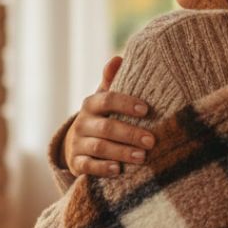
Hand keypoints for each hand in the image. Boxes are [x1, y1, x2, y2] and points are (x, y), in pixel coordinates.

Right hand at [63, 57, 155, 177]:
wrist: (75, 145)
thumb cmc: (100, 119)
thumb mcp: (104, 100)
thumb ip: (111, 82)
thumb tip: (118, 57)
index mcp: (91, 104)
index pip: (108, 99)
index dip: (126, 104)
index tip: (146, 110)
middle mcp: (82, 123)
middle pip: (106, 127)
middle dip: (130, 133)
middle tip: (152, 140)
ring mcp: (78, 143)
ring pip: (99, 147)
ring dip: (121, 152)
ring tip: (142, 157)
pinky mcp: (76, 163)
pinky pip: (87, 166)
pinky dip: (102, 168)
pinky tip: (118, 170)